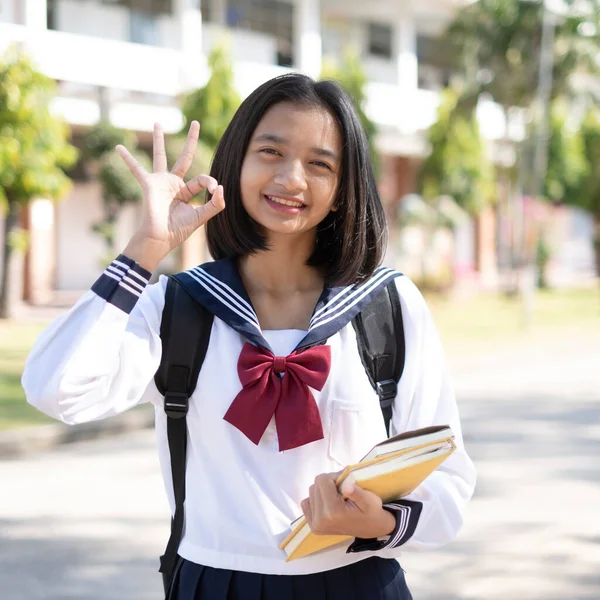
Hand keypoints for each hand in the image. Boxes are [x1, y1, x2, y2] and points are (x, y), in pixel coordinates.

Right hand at [117, 121, 224, 263]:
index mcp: (187, 192)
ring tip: (157, 123)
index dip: (210, 182)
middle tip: (196, 123)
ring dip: (158, 140)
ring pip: (161, 156)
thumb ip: (215, 204)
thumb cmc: (178, 230)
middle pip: (184, 158)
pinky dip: (127, 159)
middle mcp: (174, 184)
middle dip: (191, 141)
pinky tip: (118, 147)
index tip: (214, 189)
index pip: (202, 179)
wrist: (160, 238)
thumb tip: (221, 187)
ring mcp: (160, 183)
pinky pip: (136, 169)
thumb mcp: (201, 217)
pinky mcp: (149, 184)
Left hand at [300, 473, 395, 538]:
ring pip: (311, 492)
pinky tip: (328, 504)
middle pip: (315, 485)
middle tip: (343, 490)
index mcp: (333, 512)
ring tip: (337, 497)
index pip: (322, 479)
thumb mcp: (370, 499)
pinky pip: (306, 503)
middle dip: (329, 483)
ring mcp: (315, 525)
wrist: (371, 528)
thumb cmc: (371, 511)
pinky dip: (317, 499)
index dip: (334, 476)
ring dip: (323, 491)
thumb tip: (346, 487)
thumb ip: (357, 492)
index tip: (345, 482)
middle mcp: (320, 520)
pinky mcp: (313, 526)